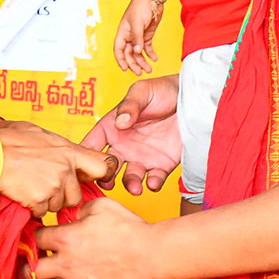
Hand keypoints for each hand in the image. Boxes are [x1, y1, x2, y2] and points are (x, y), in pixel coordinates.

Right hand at [0, 121, 118, 218]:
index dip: (99, 174)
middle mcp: (64, 169)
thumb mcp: (36, 132)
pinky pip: (41, 212)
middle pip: (75, 194)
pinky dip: (32, 207)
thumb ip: (55, 145)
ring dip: (46, 201)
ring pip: (57, 205)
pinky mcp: (39, 201)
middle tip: (44, 185)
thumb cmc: (6, 139)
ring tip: (29, 186)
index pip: (101, 165)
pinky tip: (21, 193)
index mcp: (67, 150)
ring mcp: (53, 187)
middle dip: (63, 194)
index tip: (93, 178)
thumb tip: (60, 149)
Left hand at [34, 196, 160, 278]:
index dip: (35, 238)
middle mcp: (66, 264)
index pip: (35, 240)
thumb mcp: (102, 206)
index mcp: (66, 238)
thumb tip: (74, 216)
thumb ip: (80, 209)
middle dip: (28, 267)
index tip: (40, 240)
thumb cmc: (129, 229)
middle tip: (33, 265)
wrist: (152, 256)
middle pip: (31, 271)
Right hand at [82, 75, 180, 195]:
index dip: (86, 155)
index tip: (84, 165)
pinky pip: (154, 179)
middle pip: (108, 167)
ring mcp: (143, 157)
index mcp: (113, 127)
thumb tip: (120, 122)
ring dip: (130, 184)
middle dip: (105, 178)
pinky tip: (152, 182)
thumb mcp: (142, 91)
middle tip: (108, 182)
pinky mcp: (162, 164)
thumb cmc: (163, 90)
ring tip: (135, 188)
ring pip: (130, 177)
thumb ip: (129, 105)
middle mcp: (124, 145)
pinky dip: (152, 184)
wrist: (193, 99)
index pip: (92, 143)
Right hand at [113, 0, 161, 73]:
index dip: (121, 60)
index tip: (125, 69)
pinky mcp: (147, 35)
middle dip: (134, 64)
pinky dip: (150, 54)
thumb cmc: (141, 7)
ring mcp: (138, 36)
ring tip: (149, 69)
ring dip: (142, 61)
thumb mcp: (138, 23)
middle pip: (129, 54)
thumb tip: (136, 51)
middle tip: (141, 72)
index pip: (118, 50)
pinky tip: (154, 59)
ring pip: (138, 53)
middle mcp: (129, 36)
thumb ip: (137, 38)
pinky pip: (147, 48)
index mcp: (122, 33)